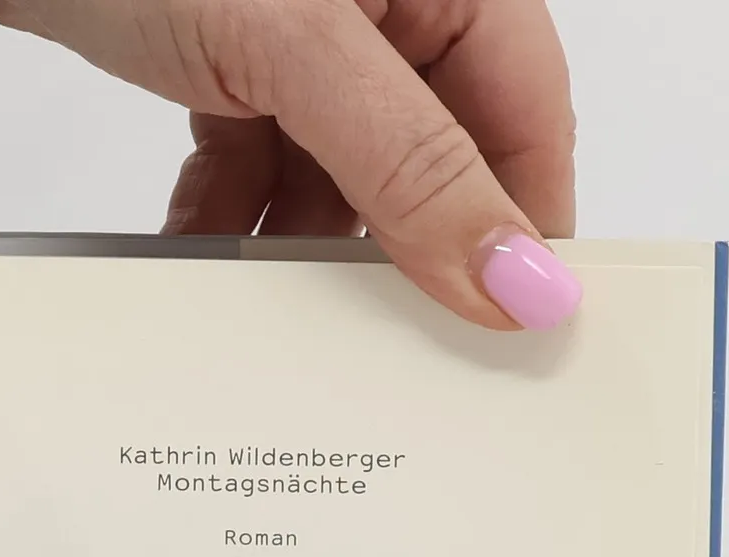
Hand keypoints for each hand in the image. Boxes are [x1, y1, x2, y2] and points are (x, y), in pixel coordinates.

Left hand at [0, 0, 579, 330]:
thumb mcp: (300, 49)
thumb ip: (408, 163)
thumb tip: (508, 273)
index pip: (524, 115)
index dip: (520, 226)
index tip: (507, 329)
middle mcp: (388, 2)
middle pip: (433, 157)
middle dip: (403, 250)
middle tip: (393, 348)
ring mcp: (305, 36)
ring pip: (337, 178)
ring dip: (303, 249)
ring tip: (281, 318)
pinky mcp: (229, 66)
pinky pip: (254, 168)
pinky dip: (230, 222)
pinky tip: (203, 262)